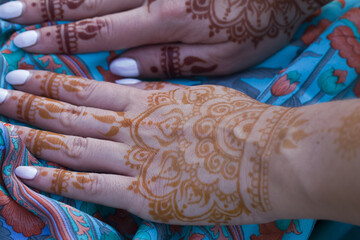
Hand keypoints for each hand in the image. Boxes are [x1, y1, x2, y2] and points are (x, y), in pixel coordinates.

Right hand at [0, 0, 329, 77]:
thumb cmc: (259, 20)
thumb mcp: (220, 57)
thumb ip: (168, 63)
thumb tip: (120, 71)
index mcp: (164, 20)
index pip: (98, 33)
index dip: (59, 40)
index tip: (26, 44)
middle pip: (87, 0)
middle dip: (44, 9)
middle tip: (7, 15)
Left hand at [0, 70, 311, 224]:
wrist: (269, 156)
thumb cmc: (243, 123)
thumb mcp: (199, 96)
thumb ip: (164, 97)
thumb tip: (140, 92)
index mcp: (149, 101)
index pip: (87, 88)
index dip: (51, 81)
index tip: (24, 74)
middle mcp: (135, 126)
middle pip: (72, 112)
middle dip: (32, 103)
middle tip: (1, 95)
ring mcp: (136, 160)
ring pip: (73, 144)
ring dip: (35, 136)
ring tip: (5, 128)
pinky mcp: (144, 194)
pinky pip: (90, 185)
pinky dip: (56, 178)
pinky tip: (27, 173)